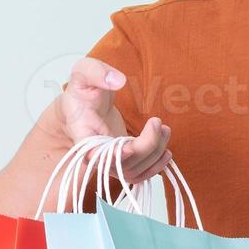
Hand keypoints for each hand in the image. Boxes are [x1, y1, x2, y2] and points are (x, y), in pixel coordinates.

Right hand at [56, 57, 172, 185]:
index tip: (130, 144)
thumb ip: (96, 72)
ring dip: (155, 152)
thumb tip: (118, 81)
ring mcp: (108, 162)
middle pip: (121, 164)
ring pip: (135, 171)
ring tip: (163, 128)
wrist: (83, 108)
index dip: (113, 156)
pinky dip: (156, 166)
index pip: (93, 154)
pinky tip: (166, 151)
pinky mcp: (121, 164)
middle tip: (156, 122)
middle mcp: (94, 154)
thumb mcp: (83, 72)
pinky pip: (140, 176)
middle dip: (146, 145)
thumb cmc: (82, 92)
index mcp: (82, 133)